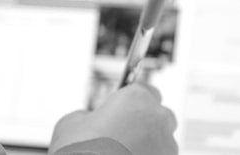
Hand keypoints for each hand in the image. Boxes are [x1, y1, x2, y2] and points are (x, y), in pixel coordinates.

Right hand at [49, 84, 177, 154]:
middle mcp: (157, 119)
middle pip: (158, 115)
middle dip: (143, 121)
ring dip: (147, 144)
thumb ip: (91, 115)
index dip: (132, 100)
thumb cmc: (80, 150)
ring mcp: (167, 146)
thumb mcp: (72, 121)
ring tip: (119, 153)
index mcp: (136, 98)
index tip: (120, 107)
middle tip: (119, 131)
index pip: (146, 90)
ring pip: (161, 141)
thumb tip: (93, 121)